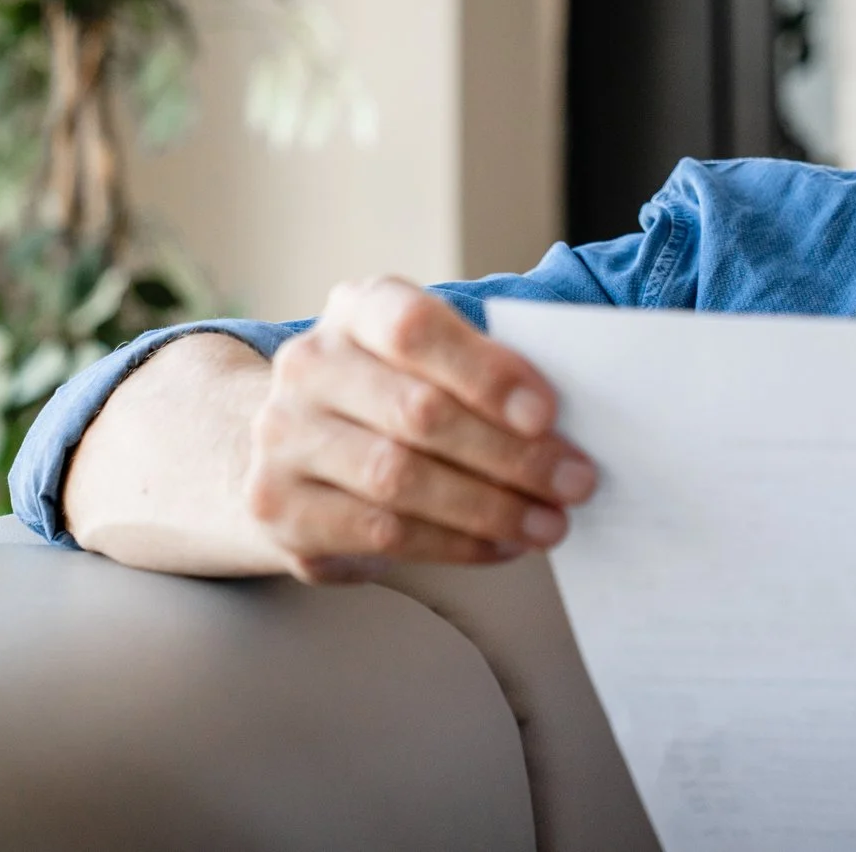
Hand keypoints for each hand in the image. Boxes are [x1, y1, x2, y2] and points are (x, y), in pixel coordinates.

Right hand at [246, 278, 596, 582]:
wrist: (300, 443)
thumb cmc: (399, 390)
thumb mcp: (436, 358)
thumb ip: (488, 371)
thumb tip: (564, 426)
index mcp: (357, 310)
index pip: (415, 328)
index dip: (486, 372)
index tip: (548, 414)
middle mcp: (308, 367)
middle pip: (419, 412)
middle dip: (512, 455)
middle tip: (575, 482)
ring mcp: (283, 438)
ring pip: (398, 479)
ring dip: (490, 508)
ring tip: (549, 523)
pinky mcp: (280, 508)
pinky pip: (379, 532)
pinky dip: (454, 544)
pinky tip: (501, 545)